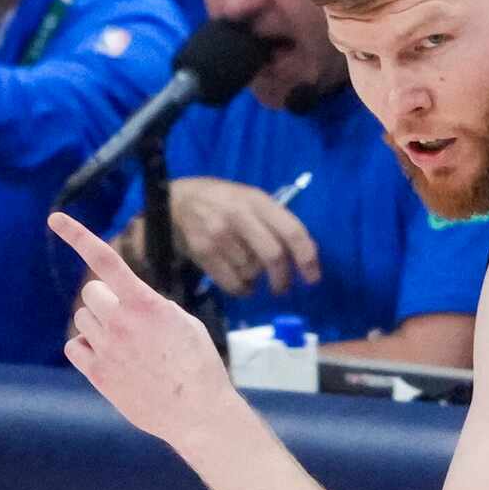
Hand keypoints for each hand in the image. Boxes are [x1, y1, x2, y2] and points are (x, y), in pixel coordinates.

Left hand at [52, 211, 242, 449]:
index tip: (55, 217)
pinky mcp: (97, 374)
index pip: (106, 260)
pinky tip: (110, 359)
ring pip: (83, 320)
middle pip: (91, 293)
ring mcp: (106, 349)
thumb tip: (128, 301)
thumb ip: (151, 306)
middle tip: (127, 318)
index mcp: (146, 304)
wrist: (195, 412)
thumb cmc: (197, 365)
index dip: (77, 236)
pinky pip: (74, 347)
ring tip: (127, 346)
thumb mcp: (183, 323)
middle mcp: (120, 322)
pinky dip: (86, 348)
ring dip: (99, 325)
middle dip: (105, 299)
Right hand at [167, 177, 322, 296]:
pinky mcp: (202, 251)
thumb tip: (307, 254)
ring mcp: (219, 234)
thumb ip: (276, 221)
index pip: (292, 231)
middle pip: (273, 256)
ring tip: (250, 272)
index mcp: (258, 201)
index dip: (307, 257)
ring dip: (256, 279)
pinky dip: (241, 289)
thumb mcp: (251, 200)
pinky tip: (241, 283)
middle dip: (282, 279)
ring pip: (251, 271)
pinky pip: (232, 283)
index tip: (312, 278)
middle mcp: (240, 216)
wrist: (176, 200)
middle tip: (282, 288)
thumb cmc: (223, 201)